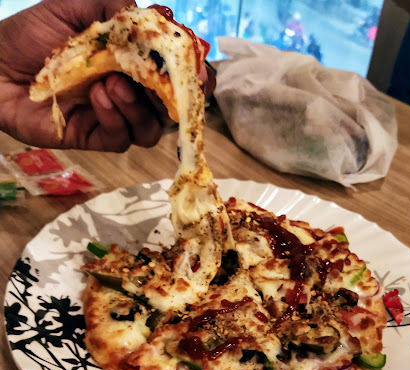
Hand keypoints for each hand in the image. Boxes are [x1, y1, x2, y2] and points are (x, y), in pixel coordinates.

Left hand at [0, 0, 213, 151]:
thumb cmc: (32, 33)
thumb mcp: (77, 7)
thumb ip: (116, 9)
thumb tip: (155, 20)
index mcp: (133, 63)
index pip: (176, 76)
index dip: (195, 77)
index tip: (199, 72)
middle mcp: (131, 93)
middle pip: (172, 109)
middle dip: (174, 97)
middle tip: (165, 81)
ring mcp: (115, 118)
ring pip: (152, 129)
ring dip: (141, 107)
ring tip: (114, 83)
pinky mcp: (97, 137)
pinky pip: (123, 138)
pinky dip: (116, 117)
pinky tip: (98, 95)